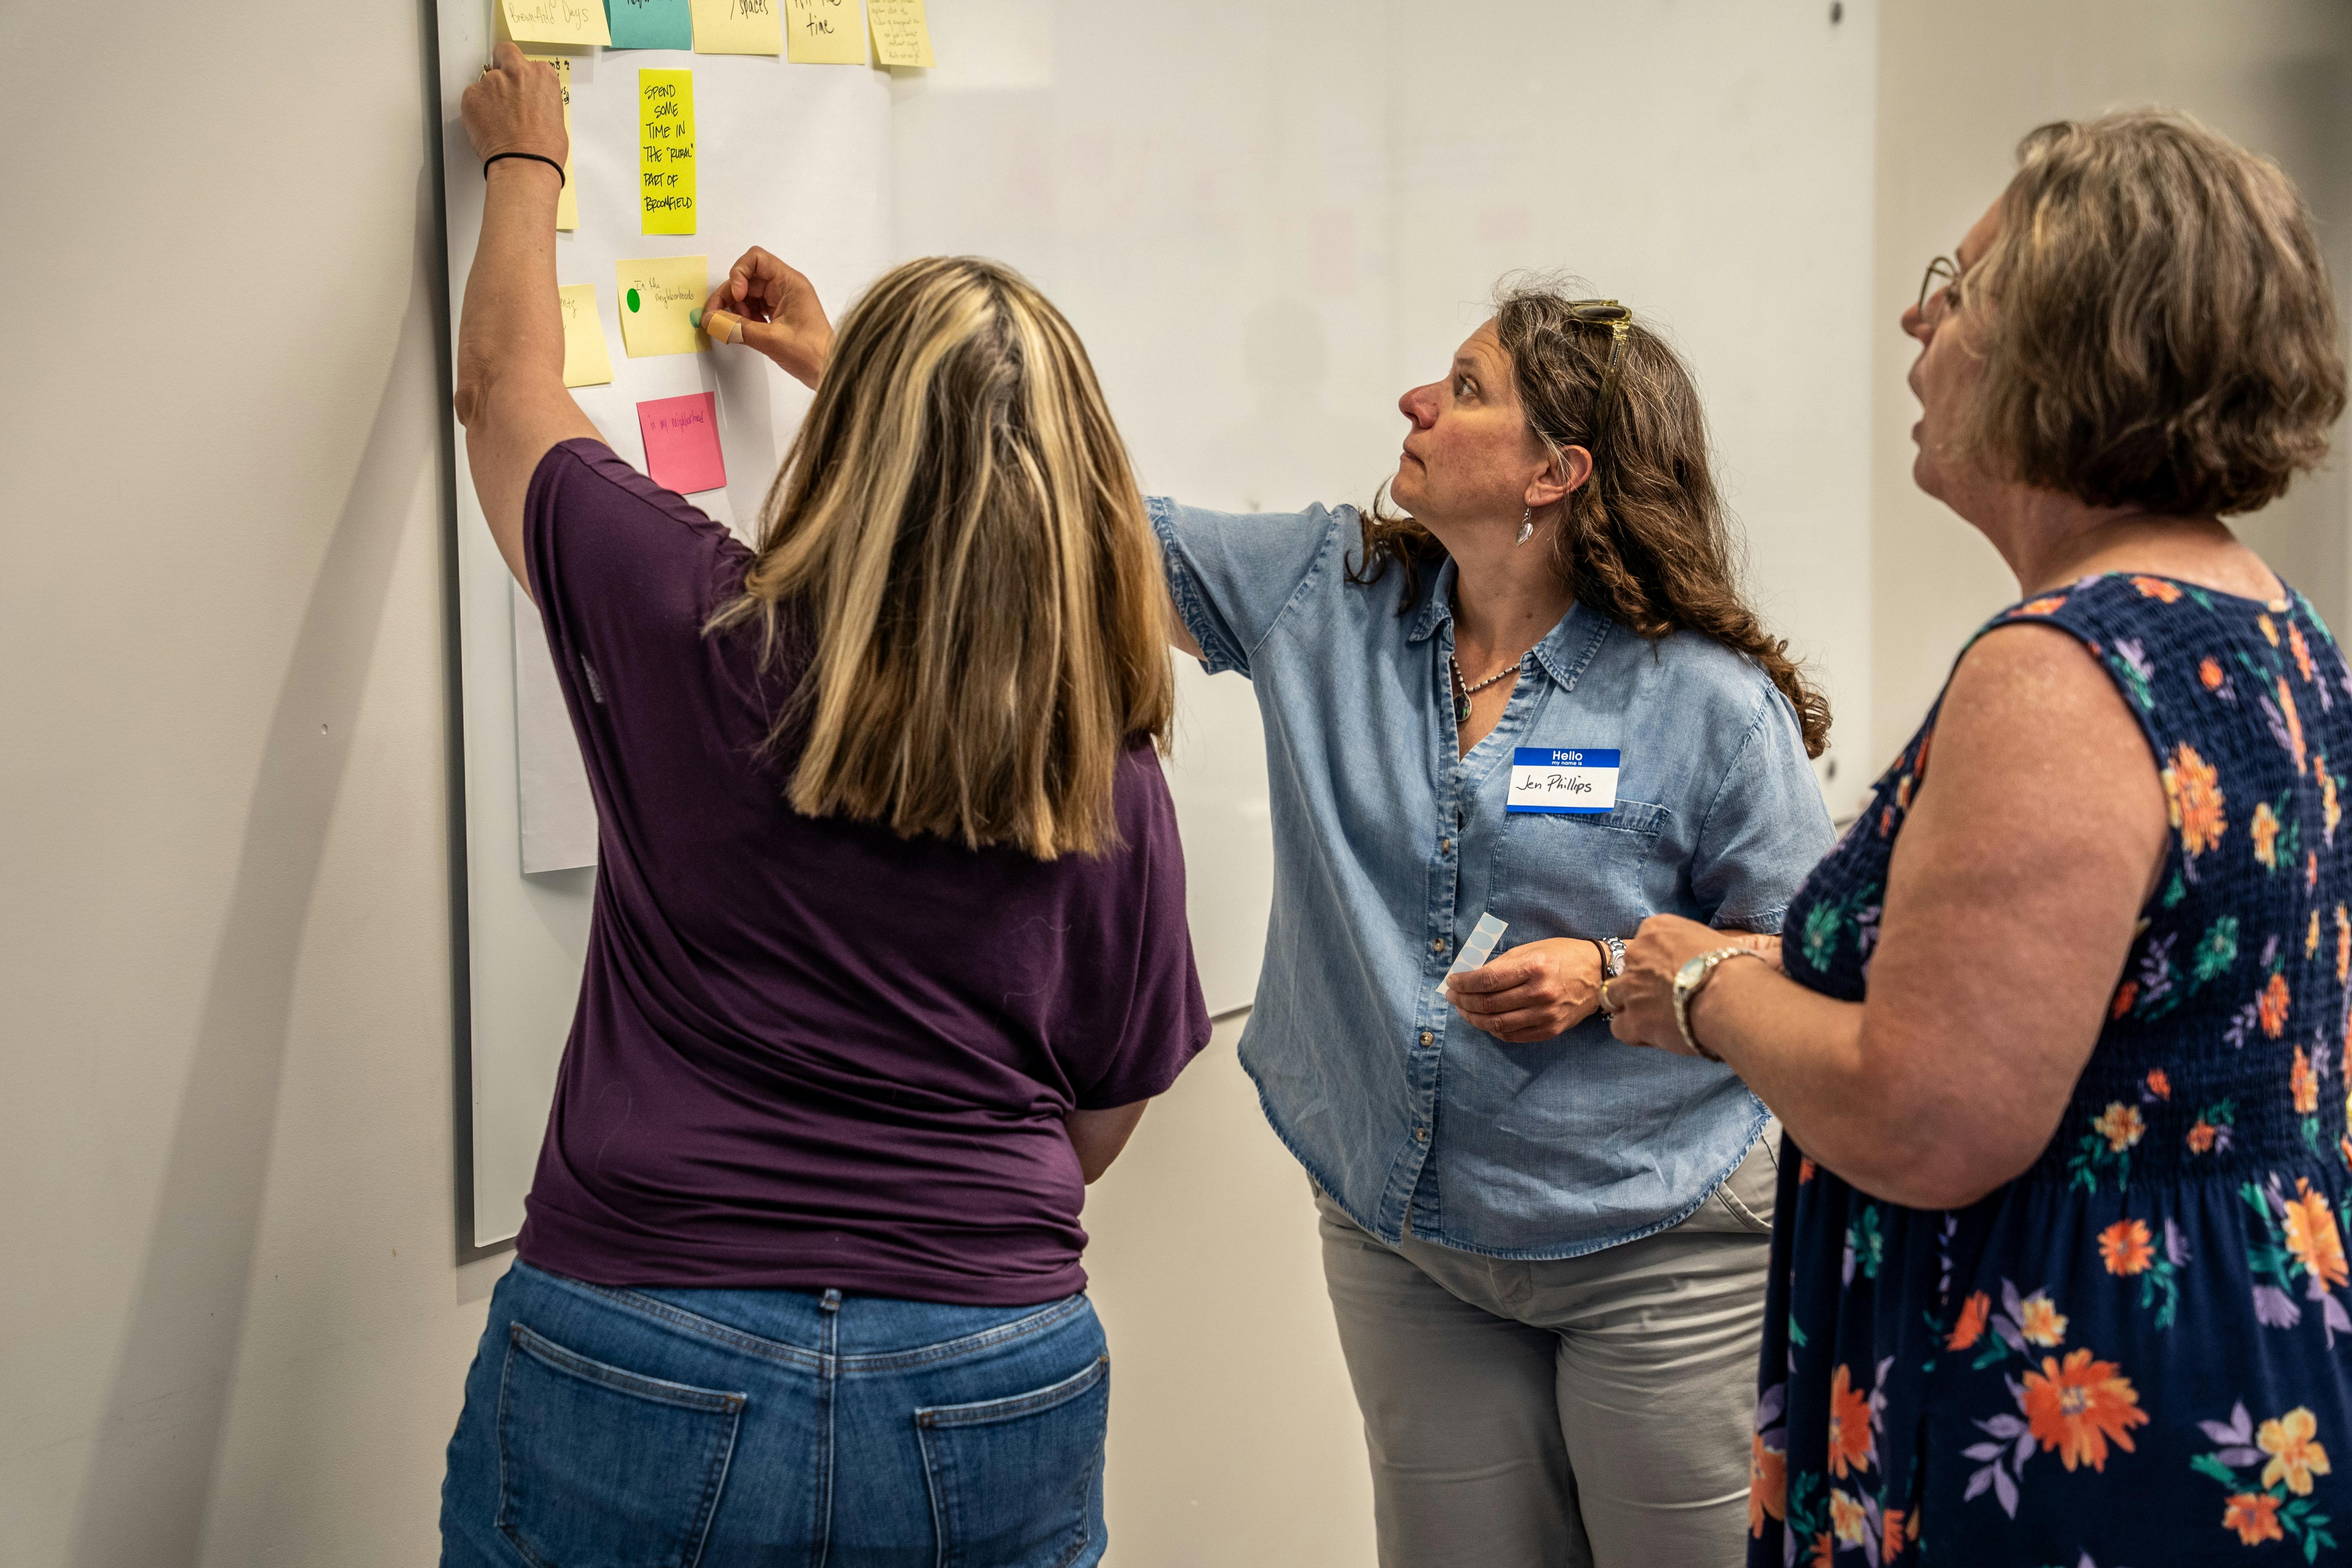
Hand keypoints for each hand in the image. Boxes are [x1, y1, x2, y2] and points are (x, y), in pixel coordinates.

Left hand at [462, 42, 567, 168]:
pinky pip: (472, 96)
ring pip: (487, 80)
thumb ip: (538, 98)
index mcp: (542, 75)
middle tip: (503, 87)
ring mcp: (492, 81)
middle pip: (504, 53)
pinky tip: (487, 126)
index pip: (528, 63)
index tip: (521, 88)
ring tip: (497, 120)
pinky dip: (476, 108)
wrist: (524, 165)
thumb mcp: (555, 116)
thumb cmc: (544, 149)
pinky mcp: (472, 94)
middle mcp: (517, 71)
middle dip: (502, 64)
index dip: (523, 76)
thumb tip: (528, 102)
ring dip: (490, 94)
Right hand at [703, 247, 834, 387]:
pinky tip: (742, 331)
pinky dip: (743, 318)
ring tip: (733, 326)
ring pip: (748, 294)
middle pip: (747, 279)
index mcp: (790, 283)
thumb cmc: (814, 354)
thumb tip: (713, 320)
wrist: (829, 372)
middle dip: (729, 295)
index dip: (740, 273)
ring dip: (735, 309)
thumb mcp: (771, 340)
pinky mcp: (778, 316)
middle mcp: (785, 288)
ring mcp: (781, 301)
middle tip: (715, 315)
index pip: (757, 259)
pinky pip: (753, 309)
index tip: (737, 295)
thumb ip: (738, 328)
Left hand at [1444, 938, 1602, 1042]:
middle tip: (1452, 996)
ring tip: (1463, 1009)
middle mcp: (1540, 993)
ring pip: (1497, 1024)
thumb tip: (1471, 976)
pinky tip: (1484, 1020)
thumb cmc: (1563, 956)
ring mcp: (1546, 1015)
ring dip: (1473, 1018)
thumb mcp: (1532, 949)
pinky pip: (1513, 1036)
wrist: (1599, 975)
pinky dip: (1493, 1030)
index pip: (1487, 980)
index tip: (1452, 981)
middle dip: (1463, 1000)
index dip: (1464, 983)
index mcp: (1534, 967)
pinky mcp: (1550, 1030)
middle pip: (1489, 1003)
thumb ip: (1502, 964)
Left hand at [1607, 914, 1766, 1055]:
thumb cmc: (1735, 967)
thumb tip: (1709, 957)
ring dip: (1631, 1007)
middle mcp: (1637, 954)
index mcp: (1656, 929)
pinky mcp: (1634, 1019)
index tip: (1673, 976)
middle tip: (1665, 999)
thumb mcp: (1715, 941)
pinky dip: (1633, 1032)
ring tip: (1655, 1018)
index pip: (1644, 945)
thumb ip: (1697, 947)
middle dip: (1641, 985)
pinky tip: (1653, 1036)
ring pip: (1613, 997)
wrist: (1731, 995)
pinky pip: (1619, 1028)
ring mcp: (1631, 988)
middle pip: (1627, 970)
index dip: (1656, 964)